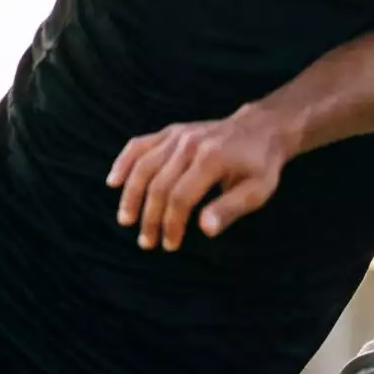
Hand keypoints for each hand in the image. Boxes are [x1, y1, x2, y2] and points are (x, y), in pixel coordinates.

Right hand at [108, 110, 296, 250]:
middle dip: (150, 217)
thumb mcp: (257, 191)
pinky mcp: (171, 132)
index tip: (170, 244)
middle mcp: (190, 144)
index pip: (180, 197)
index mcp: (212, 159)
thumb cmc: (260, 166)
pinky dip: (124, 162)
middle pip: (158, 185)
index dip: (171, 224)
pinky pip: (140, 145)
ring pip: (143, 166)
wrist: (261, 129)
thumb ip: (230, 209)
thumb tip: (205, 230)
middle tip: (148, 242)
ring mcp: (178, 135)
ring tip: (126, 220)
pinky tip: (113, 181)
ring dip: (131, 196)